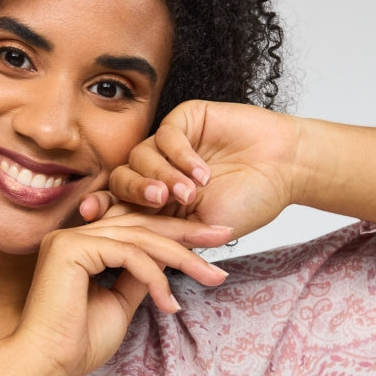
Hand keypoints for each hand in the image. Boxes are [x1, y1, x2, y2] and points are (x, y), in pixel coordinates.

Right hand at [12, 212, 231, 375]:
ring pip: (139, 237)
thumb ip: (138, 280)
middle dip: (188, 234)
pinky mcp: (71, 247)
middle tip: (225, 236)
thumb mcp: (120, 305)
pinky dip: (155, 276)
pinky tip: (169, 302)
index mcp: (82, 247)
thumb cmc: (77, 344)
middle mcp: (74, 235)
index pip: (135, 230)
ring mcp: (71, 238)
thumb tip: (164, 266)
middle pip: (142, 226)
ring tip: (212, 274)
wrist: (47, 364)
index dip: (175, 235)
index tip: (212, 243)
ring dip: (182, 256)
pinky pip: (128, 253)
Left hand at [79, 100, 375, 233]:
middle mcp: (157, 172)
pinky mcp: (186, 119)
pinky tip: (203, 172)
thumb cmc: (250, 203)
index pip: (117, 203)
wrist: (286, 169)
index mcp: (156, 202)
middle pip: (122, 179)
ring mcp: (170, 145)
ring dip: (163, 176)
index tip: (89, 215)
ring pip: (140, 156)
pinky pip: (166, 134)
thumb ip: (166, 236)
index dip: (100, 208)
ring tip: (191, 192)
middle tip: (159, 202)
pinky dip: (181, 155)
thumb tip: (128, 256)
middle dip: (135, 192)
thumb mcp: (203, 231)